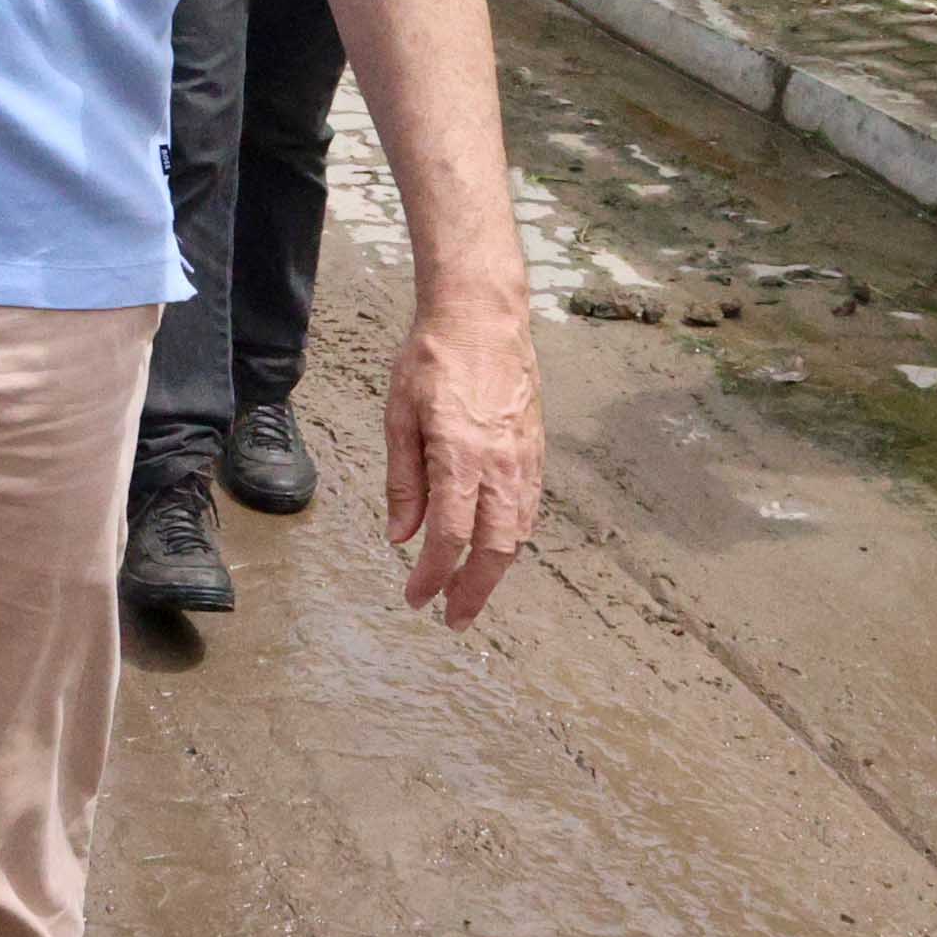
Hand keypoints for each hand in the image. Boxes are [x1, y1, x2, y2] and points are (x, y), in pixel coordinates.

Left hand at [382, 293, 544, 628]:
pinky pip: (530, 508)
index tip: (416, 598)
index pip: (450, 535)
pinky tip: (496, 549)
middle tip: (453, 620)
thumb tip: (401, 536)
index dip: (433, 575)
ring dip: (495, 571)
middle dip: (473, 591)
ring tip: (471, 593)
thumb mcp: (399, 416)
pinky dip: (513, 539)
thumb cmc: (431, 359)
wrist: (483, 316)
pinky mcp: (537, 449)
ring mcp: (525, 458)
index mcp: (461, 455)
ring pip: (518, 533)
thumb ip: (403, 480)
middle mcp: (500, 463)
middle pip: (494, 548)